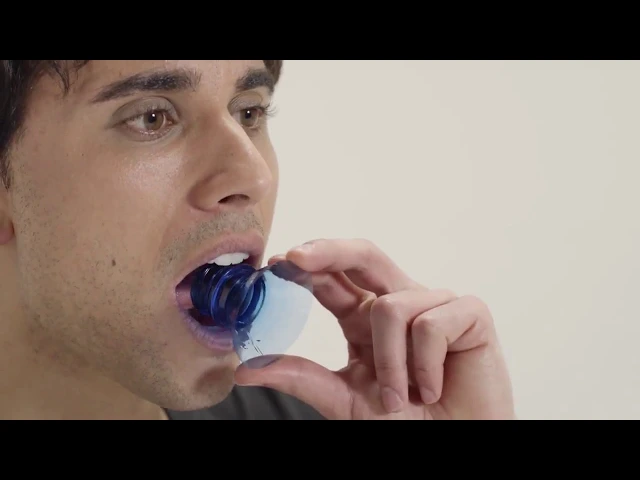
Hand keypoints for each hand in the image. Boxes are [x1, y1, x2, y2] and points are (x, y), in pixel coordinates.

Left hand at [234, 238, 514, 419]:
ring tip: (402, 398)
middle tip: (296, 257)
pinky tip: (434, 389)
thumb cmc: (406, 423)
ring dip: (390, 364)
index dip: (307, 265)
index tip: (276, 265)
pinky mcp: (470, 313)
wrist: (457, 446)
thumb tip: (244, 371)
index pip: (333, 277)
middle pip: (363, 255)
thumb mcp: (345, 400)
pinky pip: (431, 325)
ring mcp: (436, 304)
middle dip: (329, 250)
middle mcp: (399, 302)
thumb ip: (301, 379)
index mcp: (366, 317)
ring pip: (391, 307)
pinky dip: (425, 367)